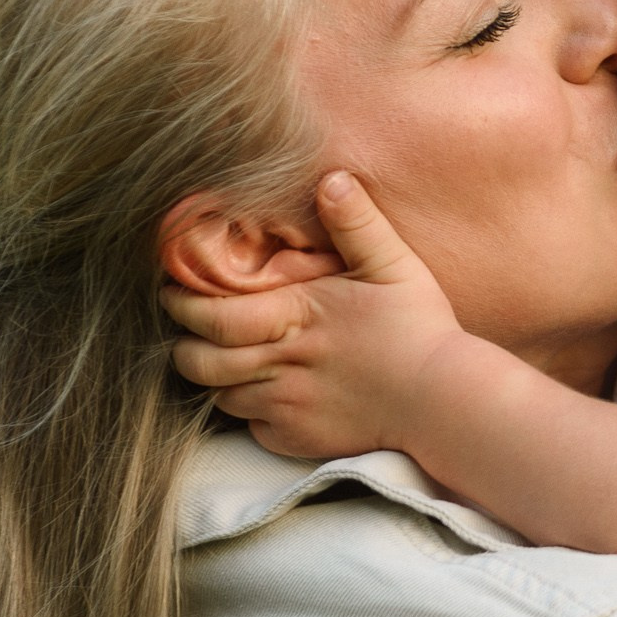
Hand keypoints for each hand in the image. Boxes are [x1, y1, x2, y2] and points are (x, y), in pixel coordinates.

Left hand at [164, 171, 480, 460]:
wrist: (444, 402)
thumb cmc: (421, 331)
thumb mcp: (395, 266)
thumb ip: (357, 223)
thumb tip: (331, 178)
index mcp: (297, 316)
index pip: (213, 315)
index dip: (183, 305)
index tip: (172, 292)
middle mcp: (281, 364)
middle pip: (199, 362)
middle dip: (184, 345)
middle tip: (188, 330)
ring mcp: (285, 406)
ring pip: (219, 396)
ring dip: (214, 379)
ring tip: (222, 360)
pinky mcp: (295, 438)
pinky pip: (250, 426)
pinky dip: (248, 410)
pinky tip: (267, 393)